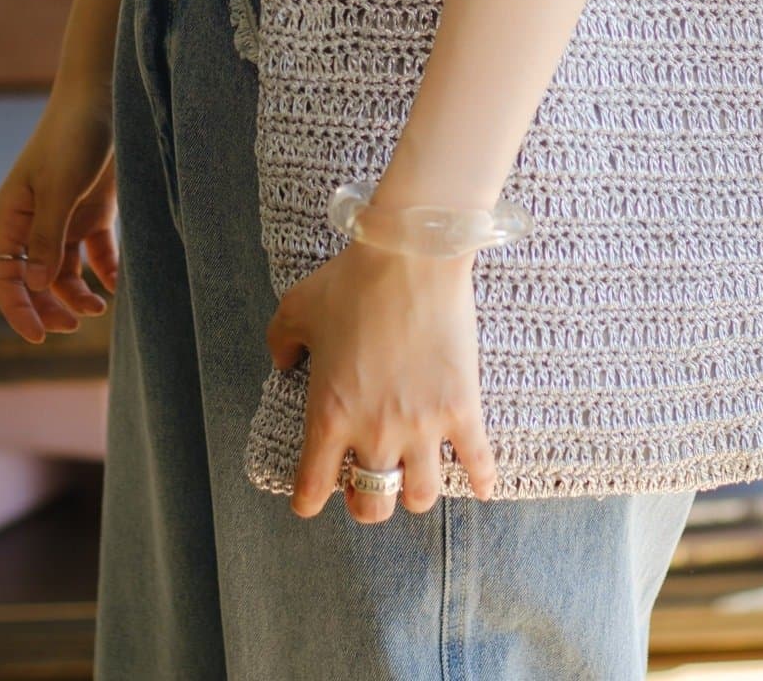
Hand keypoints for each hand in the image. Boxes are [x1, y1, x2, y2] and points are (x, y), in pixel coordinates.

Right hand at [0, 86, 117, 342]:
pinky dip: (104, 272)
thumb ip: (49, 236)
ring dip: (77, 294)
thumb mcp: (60, 187)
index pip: (4, 275)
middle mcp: (34, 222)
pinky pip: (94, 253)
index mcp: (12, 215)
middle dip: (50, 307)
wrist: (106, 96)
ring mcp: (64, 217)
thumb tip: (37, 286)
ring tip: (100, 308)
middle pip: (34, 280)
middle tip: (74, 325)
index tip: (39, 336)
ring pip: (64, 272)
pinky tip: (117, 285)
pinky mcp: (93, 210)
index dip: (18, 309)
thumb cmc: (74, 136)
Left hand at [265, 242, 496, 522]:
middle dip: (366, 503)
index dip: (309, 499)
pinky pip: (477, 463)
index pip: (312, 489)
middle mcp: (374, 432)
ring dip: (413, 491)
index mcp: (329, 415)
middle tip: (367, 484)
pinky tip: (482, 486)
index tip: (313, 496)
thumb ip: (281, 343)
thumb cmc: (352, 280)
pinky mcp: (462, 409)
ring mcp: (422, 425)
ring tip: (412, 474)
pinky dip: (481, 479)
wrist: (411, 255)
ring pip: (420, 496)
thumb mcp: (297, 308)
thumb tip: (283, 364)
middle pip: (372, 506)